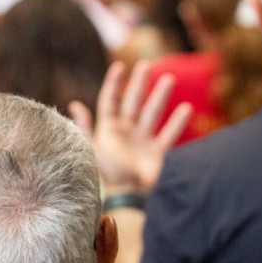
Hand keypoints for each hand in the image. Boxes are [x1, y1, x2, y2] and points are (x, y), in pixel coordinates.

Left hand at [69, 61, 192, 193]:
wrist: (133, 197)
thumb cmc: (112, 174)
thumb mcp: (93, 149)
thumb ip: (84, 127)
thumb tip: (75, 104)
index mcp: (108, 130)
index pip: (110, 101)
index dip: (113, 84)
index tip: (120, 66)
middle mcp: (126, 134)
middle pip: (133, 102)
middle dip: (139, 84)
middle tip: (146, 66)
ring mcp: (143, 143)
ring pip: (152, 114)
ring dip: (160, 97)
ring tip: (169, 79)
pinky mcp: (158, 154)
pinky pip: (169, 134)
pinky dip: (177, 122)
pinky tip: (186, 108)